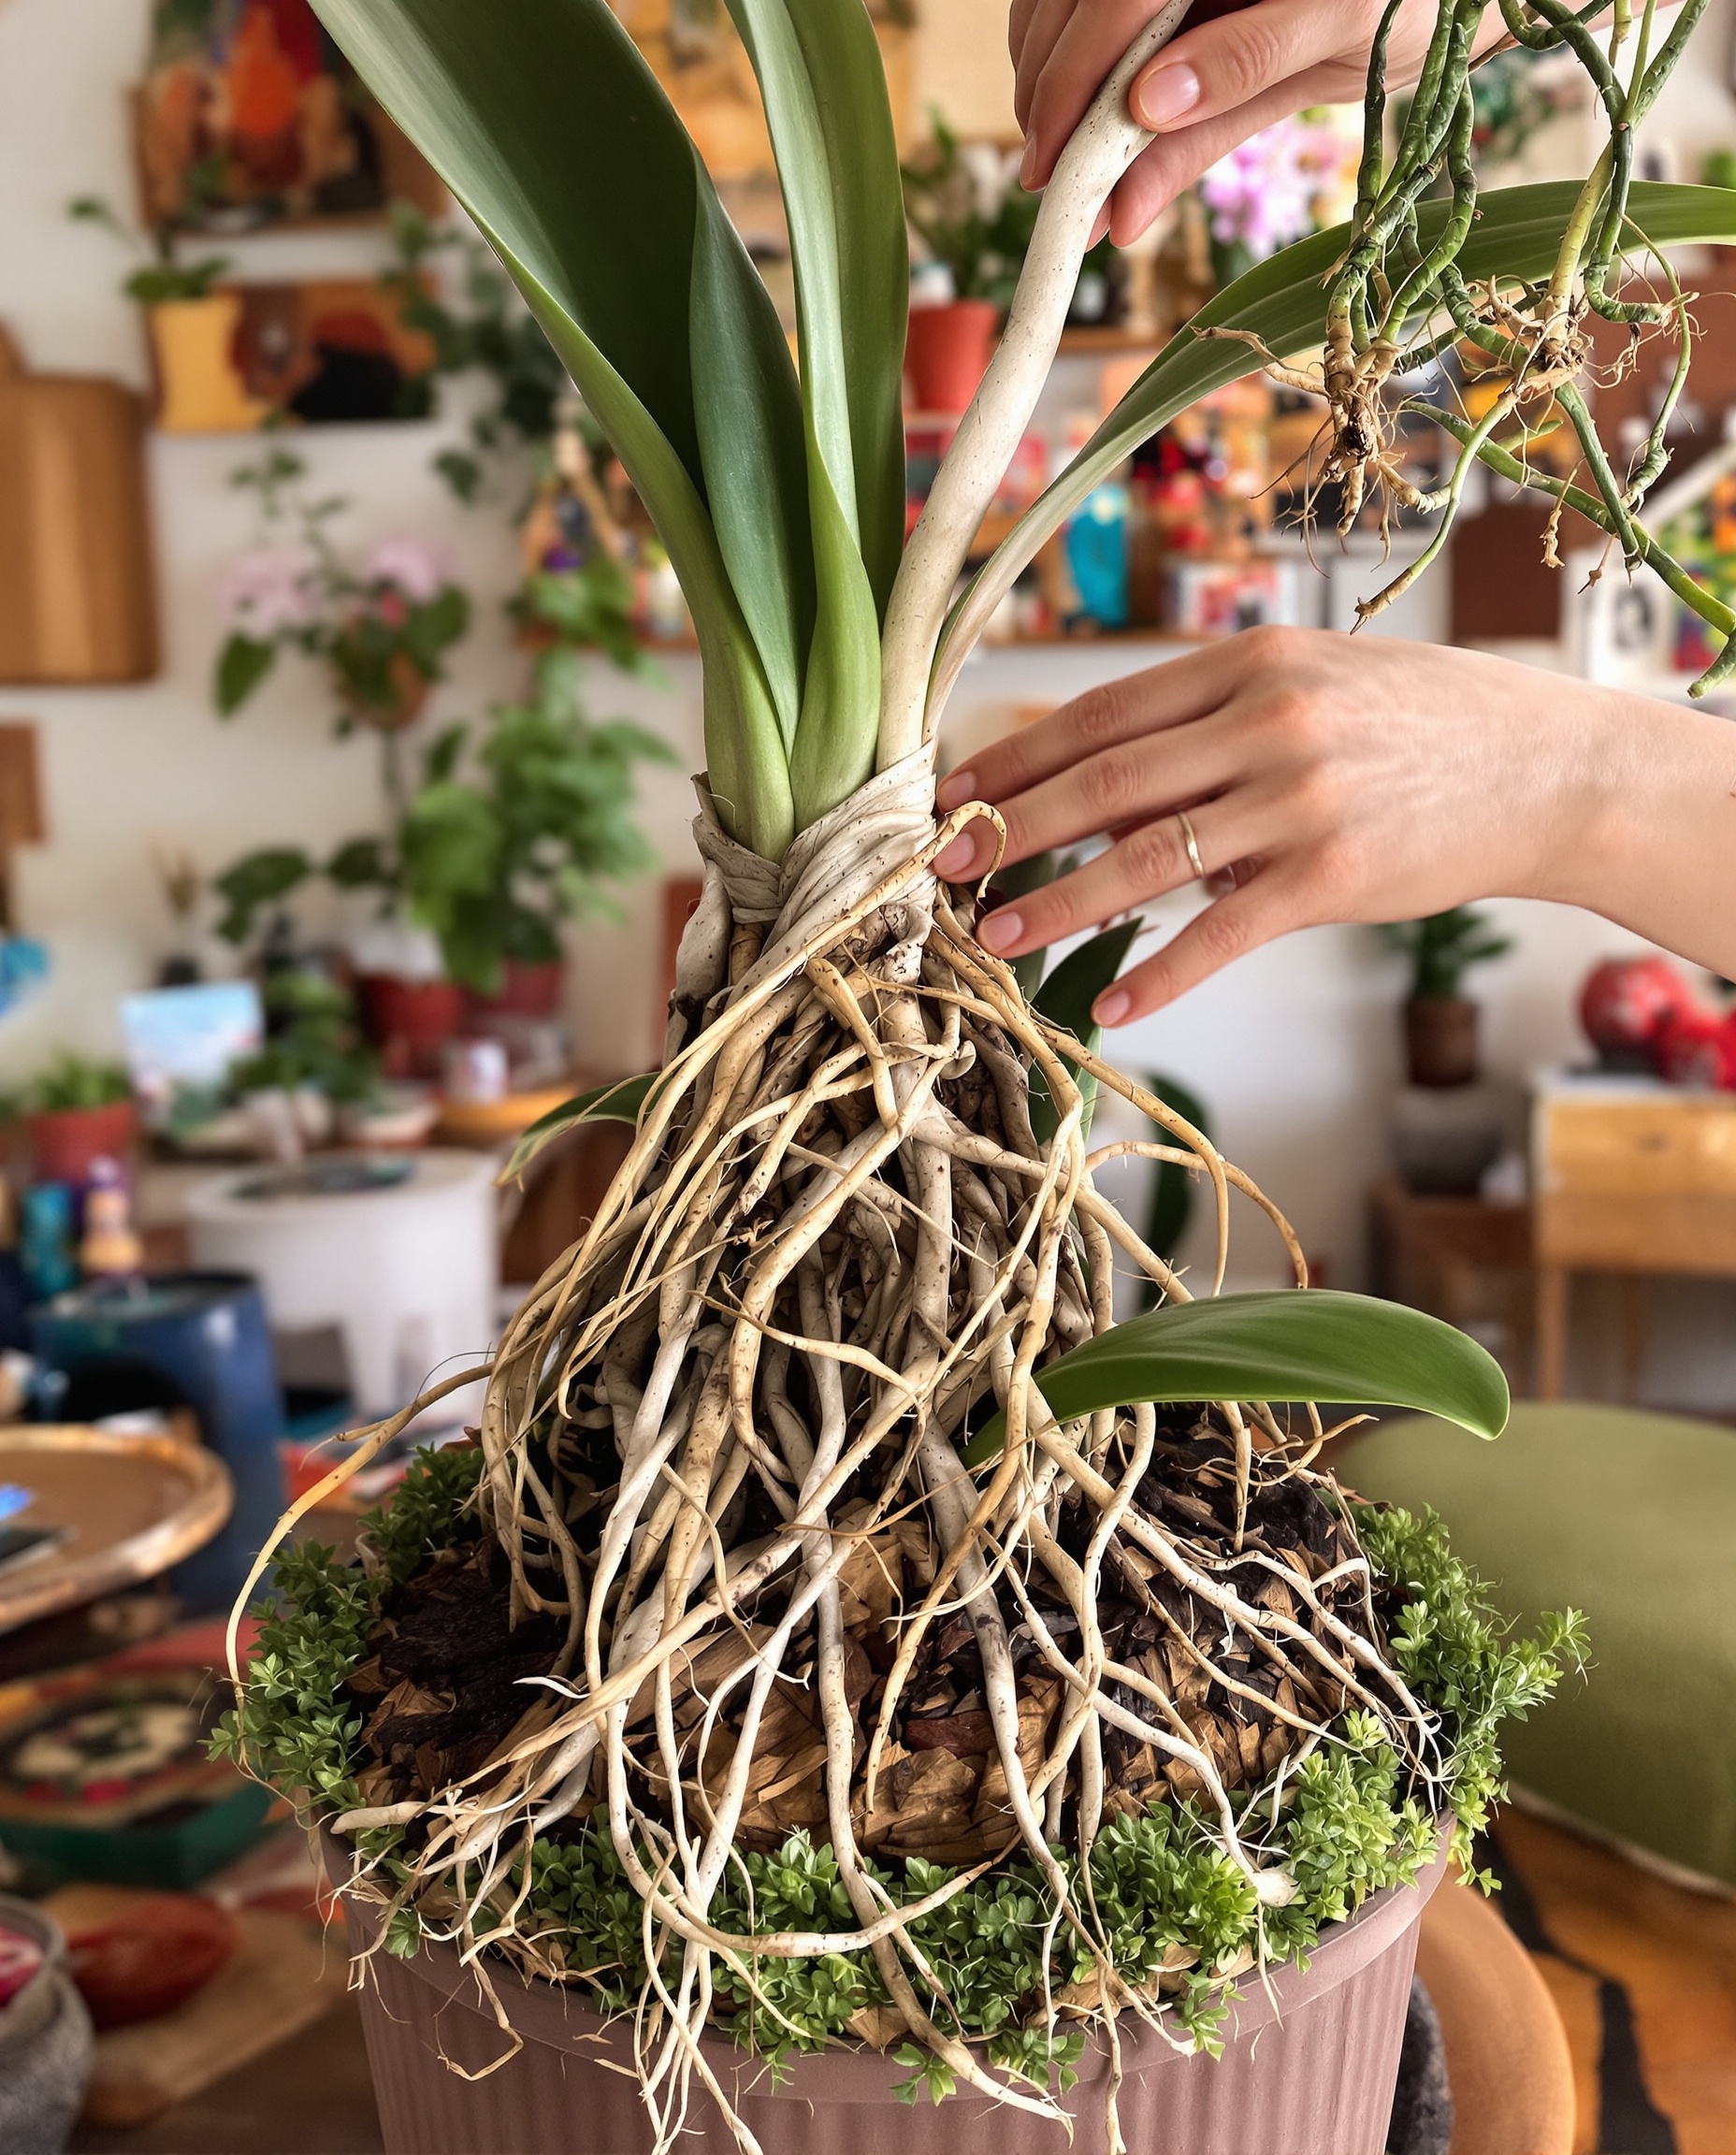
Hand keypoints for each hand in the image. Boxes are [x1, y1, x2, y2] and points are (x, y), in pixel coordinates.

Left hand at [931, 628, 1735, 1022]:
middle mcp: (1266, 721)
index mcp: (1246, 664)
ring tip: (996, 942)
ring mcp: (1300, 798)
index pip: (1102, 711)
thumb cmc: (1412, 727)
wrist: (1543, 769)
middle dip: (1011, 828)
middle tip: (942, 868)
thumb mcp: (1308, 689)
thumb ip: (1205, 728)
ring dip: (1059, 903)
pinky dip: (1162, 971)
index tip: (952, 792)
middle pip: (1105, 778)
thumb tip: (1096, 792)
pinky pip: (1225, 931)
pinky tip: (1112, 1005)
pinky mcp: (1334, 875)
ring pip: (1148, 854)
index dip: (1017, 756)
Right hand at [1012, 0, 1505, 244]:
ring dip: (1047, 73)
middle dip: (1049, 91)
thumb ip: (1235, 88)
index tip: (1053, 171)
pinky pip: (1092, 3)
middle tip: (1048, 182)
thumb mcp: (1334, 43)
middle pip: (1072, 0)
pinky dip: (1072, 54)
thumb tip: (1136, 151)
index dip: (1071, 88)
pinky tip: (1085, 114)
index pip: (1115, 3)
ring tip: (1063, 154)